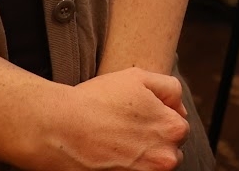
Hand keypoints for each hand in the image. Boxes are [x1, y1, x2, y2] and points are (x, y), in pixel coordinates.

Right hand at [30, 66, 186, 170]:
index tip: (137, 115)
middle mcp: (166, 158)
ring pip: (153, 166)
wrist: (59, 128)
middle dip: (154, 141)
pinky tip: (110, 158)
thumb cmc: (97, 100)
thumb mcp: (138, 77)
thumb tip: (179, 108)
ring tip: (117, 144)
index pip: (178, 126)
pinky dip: (127, 169)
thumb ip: (169, 89)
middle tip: (125, 130)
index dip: (158, 118)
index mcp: (173, 129)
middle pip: (169, 150)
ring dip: (143, 158)